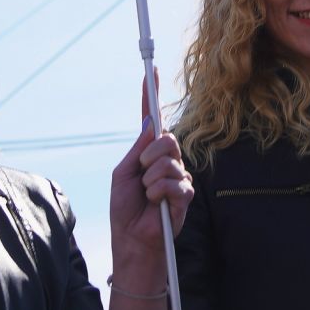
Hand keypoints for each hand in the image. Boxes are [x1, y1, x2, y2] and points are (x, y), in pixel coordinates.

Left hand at [109, 82, 193, 266]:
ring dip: (150, 179)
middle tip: (141, 173)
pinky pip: (173, 181)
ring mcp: (178, 174)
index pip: (153, 117)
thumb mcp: (123, 173)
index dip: (151, 93)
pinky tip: (156, 204)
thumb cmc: (125, 208)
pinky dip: (158, 192)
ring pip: (168, 159)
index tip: (151, 70)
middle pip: (165, 138)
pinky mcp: (186, 193)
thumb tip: (152, 123)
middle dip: (148, 156)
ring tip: (147, 195)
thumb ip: (137, 149)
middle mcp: (166, 159)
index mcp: (148, 151)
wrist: (132, 239)